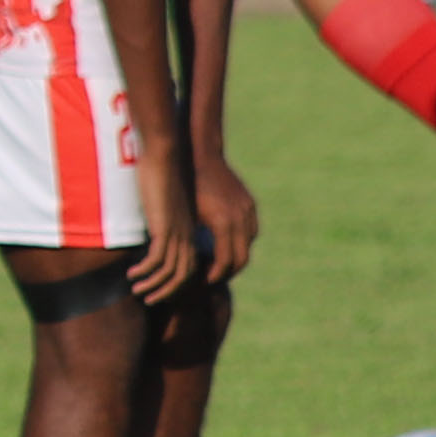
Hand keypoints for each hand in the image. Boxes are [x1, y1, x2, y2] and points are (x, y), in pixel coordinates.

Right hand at [124, 157, 207, 304]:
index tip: (159, 290)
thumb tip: (148, 229)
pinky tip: (131, 274)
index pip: (189, 267)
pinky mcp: (164, 227)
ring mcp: (177, 232)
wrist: (165, 153)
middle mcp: (186, 235)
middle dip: (167, 292)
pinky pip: (157, 260)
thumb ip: (158, 218)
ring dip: (154, 286)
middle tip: (149, 300)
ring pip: (171, 272)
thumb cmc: (160, 172)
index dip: (176, 283)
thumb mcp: (160, 202)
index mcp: (188, 230)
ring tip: (137, 292)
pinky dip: (145, 272)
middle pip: (184, 275)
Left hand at [188, 152, 261, 281]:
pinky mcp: (249, 204)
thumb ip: (192, 239)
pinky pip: (251, 230)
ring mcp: (248, 210)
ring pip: (248, 245)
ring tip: (219, 263)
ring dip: (236, 257)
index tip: (204, 281)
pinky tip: (226, 243)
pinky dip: (241, 241)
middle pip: (241, 258)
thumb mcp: (185, 215)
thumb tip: (186, 264)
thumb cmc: (185, 186)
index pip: (225, 262)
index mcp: (222, 223)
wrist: (200, 155)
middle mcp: (240, 218)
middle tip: (213, 277)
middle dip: (228, 271)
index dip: (216, 275)